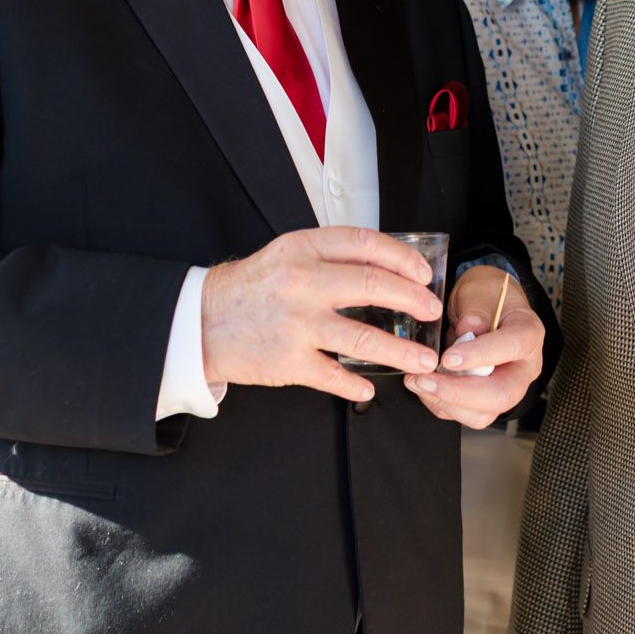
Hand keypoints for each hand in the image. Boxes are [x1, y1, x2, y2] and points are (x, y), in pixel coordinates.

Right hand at [200, 226, 444, 402]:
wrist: (202, 322)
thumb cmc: (253, 287)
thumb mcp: (288, 254)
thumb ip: (331, 255)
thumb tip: (387, 266)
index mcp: (304, 249)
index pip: (365, 243)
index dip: (402, 257)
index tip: (423, 272)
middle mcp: (303, 282)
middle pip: (374, 286)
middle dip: (413, 300)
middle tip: (432, 311)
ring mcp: (297, 324)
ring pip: (364, 338)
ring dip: (401, 352)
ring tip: (424, 361)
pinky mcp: (289, 361)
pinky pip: (335, 376)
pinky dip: (357, 386)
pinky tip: (370, 390)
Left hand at [403, 266, 544, 428]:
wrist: (484, 307)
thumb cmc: (485, 297)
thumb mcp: (479, 291)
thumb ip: (475, 308)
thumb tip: (468, 328)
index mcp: (528, 334)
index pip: (512, 348)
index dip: (480, 355)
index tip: (448, 358)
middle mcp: (523, 368)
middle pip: (502, 394)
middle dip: (459, 392)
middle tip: (426, 379)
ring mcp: (506, 388)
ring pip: (483, 414)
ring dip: (446, 402)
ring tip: (417, 382)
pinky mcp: (486, 401)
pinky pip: (464, 414)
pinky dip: (440, 404)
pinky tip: (424, 385)